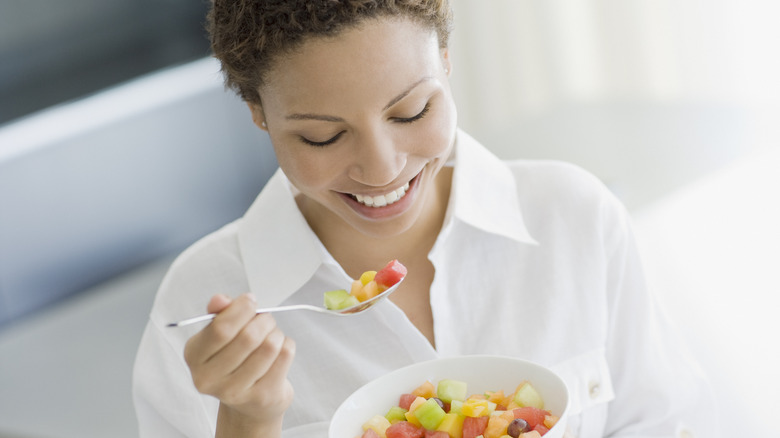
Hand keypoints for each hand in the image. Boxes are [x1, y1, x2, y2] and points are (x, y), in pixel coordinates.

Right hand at [184, 294, 295, 434]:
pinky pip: (284, 357)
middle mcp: (209, 378)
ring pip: (270, 346)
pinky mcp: (261, 397)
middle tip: (265, 319)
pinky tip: (278, 351)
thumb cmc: (235, 357)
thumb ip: (219, 313)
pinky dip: (287, 345)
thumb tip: (220, 300)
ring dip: (276, 333)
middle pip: (249, 337)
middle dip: (263, 320)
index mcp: (194, 355)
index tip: (250, 301)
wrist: (250, 399)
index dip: (241, 309)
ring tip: (271, 336)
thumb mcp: (220, 333)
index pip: (220, 329)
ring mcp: (235, 391)